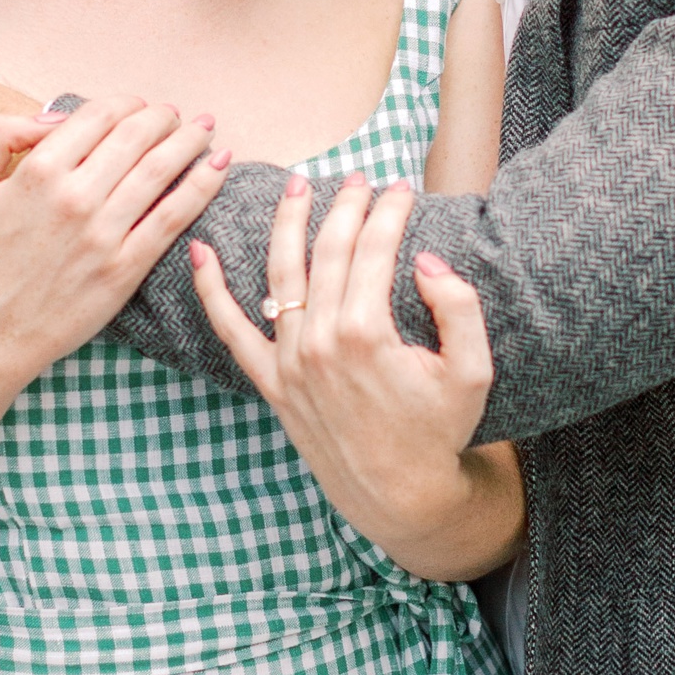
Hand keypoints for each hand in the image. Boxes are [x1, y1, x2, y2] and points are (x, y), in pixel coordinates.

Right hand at [0, 100, 230, 383]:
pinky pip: (174, 217)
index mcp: (38, 171)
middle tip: (176, 115)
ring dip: (190, 141)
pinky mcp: (125, 268)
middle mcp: (74, 197)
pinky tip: (219, 165)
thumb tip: (54, 116)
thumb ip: (0, 134)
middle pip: (135, 135)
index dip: (125, 104)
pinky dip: (202, 185)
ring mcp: (103, 234)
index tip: (139, 107)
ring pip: (160, 169)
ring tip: (205, 129)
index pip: (98, 116)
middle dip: (163, 117)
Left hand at [189, 173, 522, 581]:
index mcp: (367, 332)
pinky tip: (201, 252)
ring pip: (281, 273)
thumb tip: (426, 258)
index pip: (375, 248)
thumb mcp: (472, 370)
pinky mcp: (271, 382)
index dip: (390, 210)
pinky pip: (232, 331)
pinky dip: (211, 291)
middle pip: (329, 250)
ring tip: (298, 187)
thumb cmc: (439, 431)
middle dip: (346, 205)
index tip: (403, 188)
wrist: (399, 496)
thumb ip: (458, 307)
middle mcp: (320, 341)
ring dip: (287, 224)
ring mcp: (289, 361)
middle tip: (360, 179)